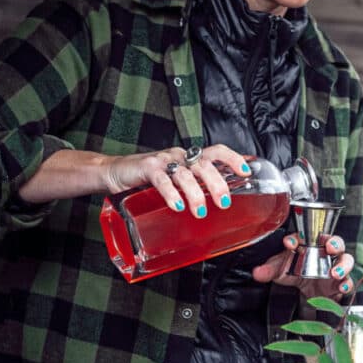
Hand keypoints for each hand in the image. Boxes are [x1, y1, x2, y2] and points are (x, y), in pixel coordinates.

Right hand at [101, 144, 250, 216]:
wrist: (116, 172)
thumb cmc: (150, 178)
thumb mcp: (177, 181)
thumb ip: (195, 187)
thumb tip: (218, 205)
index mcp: (190, 158)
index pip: (217, 151)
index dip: (233, 159)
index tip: (246, 171)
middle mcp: (180, 156)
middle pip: (204, 165)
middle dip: (218, 183)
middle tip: (224, 202)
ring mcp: (164, 160)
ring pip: (186, 174)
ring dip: (196, 193)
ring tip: (200, 211)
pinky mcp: (147, 168)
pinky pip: (162, 180)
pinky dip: (171, 193)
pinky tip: (177, 205)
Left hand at [252, 234, 353, 298]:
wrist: (308, 291)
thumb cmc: (296, 271)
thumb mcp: (280, 270)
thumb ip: (269, 270)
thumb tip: (257, 273)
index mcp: (310, 243)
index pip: (306, 235)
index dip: (297, 237)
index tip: (288, 243)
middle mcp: (325, 252)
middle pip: (336, 241)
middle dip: (334, 242)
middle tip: (329, 247)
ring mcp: (335, 266)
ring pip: (346, 260)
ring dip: (343, 265)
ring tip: (335, 272)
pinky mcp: (341, 282)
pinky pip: (348, 281)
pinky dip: (347, 284)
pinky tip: (342, 288)